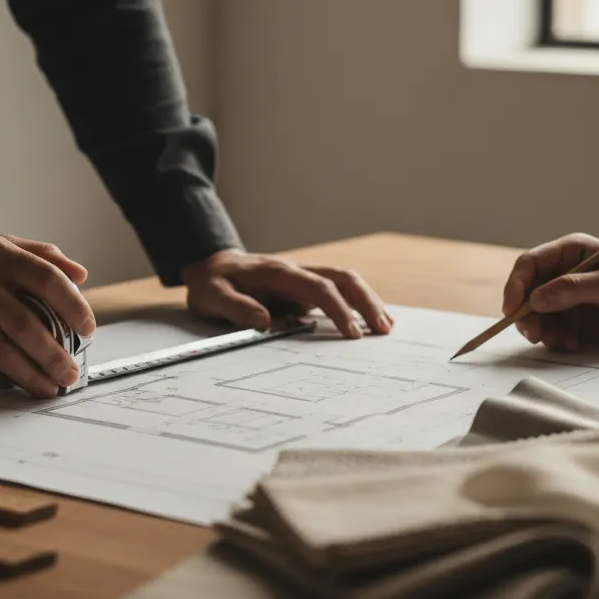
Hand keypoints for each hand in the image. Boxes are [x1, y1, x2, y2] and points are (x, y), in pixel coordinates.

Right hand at [0, 230, 95, 398]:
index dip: (73, 306)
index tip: (87, 329)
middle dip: (53, 355)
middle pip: (25, 325)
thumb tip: (80, 275)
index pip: (46, 279)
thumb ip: (39, 255)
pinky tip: (12, 383)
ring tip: (47, 388)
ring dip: (28, 375)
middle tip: (69, 374)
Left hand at [181, 249, 391, 338]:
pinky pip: (338, 292)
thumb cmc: (213, 283)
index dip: (338, 309)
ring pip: (345, 281)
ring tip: (386, 327)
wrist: (212, 266)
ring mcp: (303, 278)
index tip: (352, 332)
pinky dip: (358, 303)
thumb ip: (235, 307)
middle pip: (343, 278)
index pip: (318, 288)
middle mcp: (296, 271)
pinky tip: (370, 319)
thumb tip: (264, 321)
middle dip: (367, 301)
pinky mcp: (304, 288)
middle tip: (384, 329)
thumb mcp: (212, 296)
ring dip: (368, 301)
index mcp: (278, 273)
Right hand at [503, 234, 598, 350]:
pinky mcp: (575, 320)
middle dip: (525, 314)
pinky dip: (556, 339)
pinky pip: (551, 330)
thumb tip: (535, 299)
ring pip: (535, 315)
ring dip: (541, 330)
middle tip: (534, 334)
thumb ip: (573, 290)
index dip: (515, 285)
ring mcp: (568, 298)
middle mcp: (563, 273)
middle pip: (526, 292)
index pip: (529, 264)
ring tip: (562, 341)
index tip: (512, 309)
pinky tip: (574, 343)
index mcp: (571, 252)